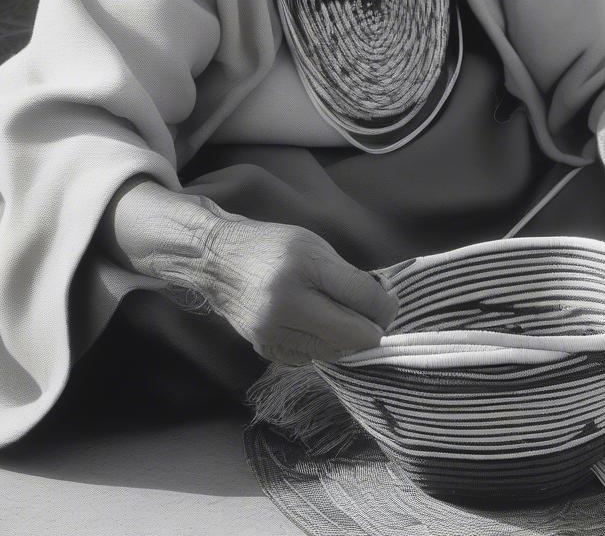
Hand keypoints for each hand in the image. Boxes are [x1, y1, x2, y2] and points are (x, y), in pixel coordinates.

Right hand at [194, 212, 398, 364]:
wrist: (216, 261)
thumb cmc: (273, 247)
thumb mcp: (314, 246)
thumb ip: (347, 277)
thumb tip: (382, 308)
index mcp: (302, 267)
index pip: (362, 297)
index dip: (385, 305)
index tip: (388, 304)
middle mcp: (285, 303)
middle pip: (352, 334)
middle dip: (373, 329)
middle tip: (376, 319)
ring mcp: (272, 331)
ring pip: (334, 352)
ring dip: (349, 341)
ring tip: (348, 321)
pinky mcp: (264, 349)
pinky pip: (311, 359)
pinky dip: (324, 347)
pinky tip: (319, 328)